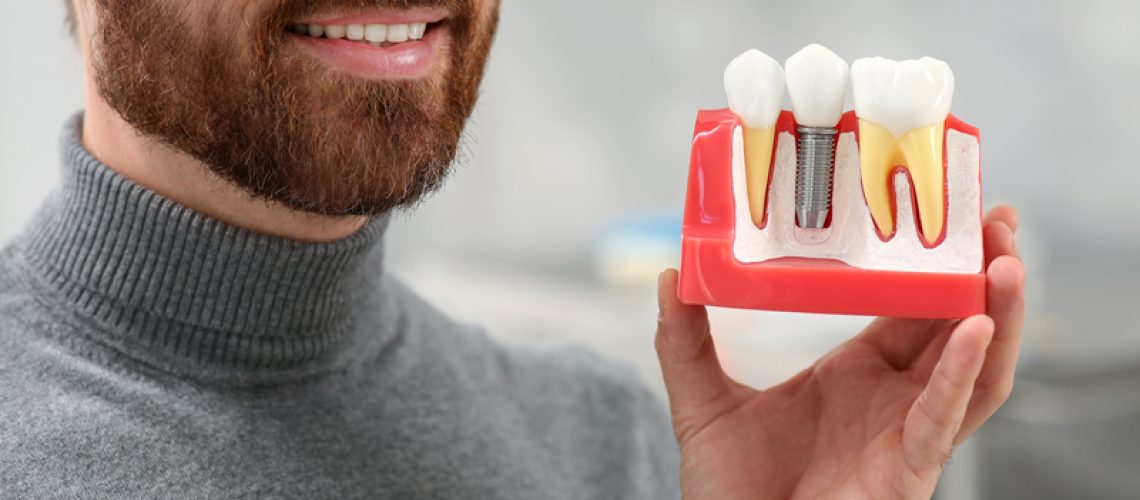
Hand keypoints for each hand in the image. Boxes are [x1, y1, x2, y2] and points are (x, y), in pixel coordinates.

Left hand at [655, 206, 1024, 498]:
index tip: (947, 213)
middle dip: (982, 273)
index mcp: (854, 373)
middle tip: (997, 218)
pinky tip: (976, 328)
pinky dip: (964, 373)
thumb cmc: (730, 493)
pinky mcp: (907, 469)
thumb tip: (671, 276)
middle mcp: (891, 397)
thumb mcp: (702, 403)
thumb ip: (684, 341)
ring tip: (1004, 259)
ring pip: (975, 367)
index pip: (909, 307)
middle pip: (957, 326)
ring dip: (997, 312)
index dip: (934, 265)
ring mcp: (905, 432)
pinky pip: (945, 417)